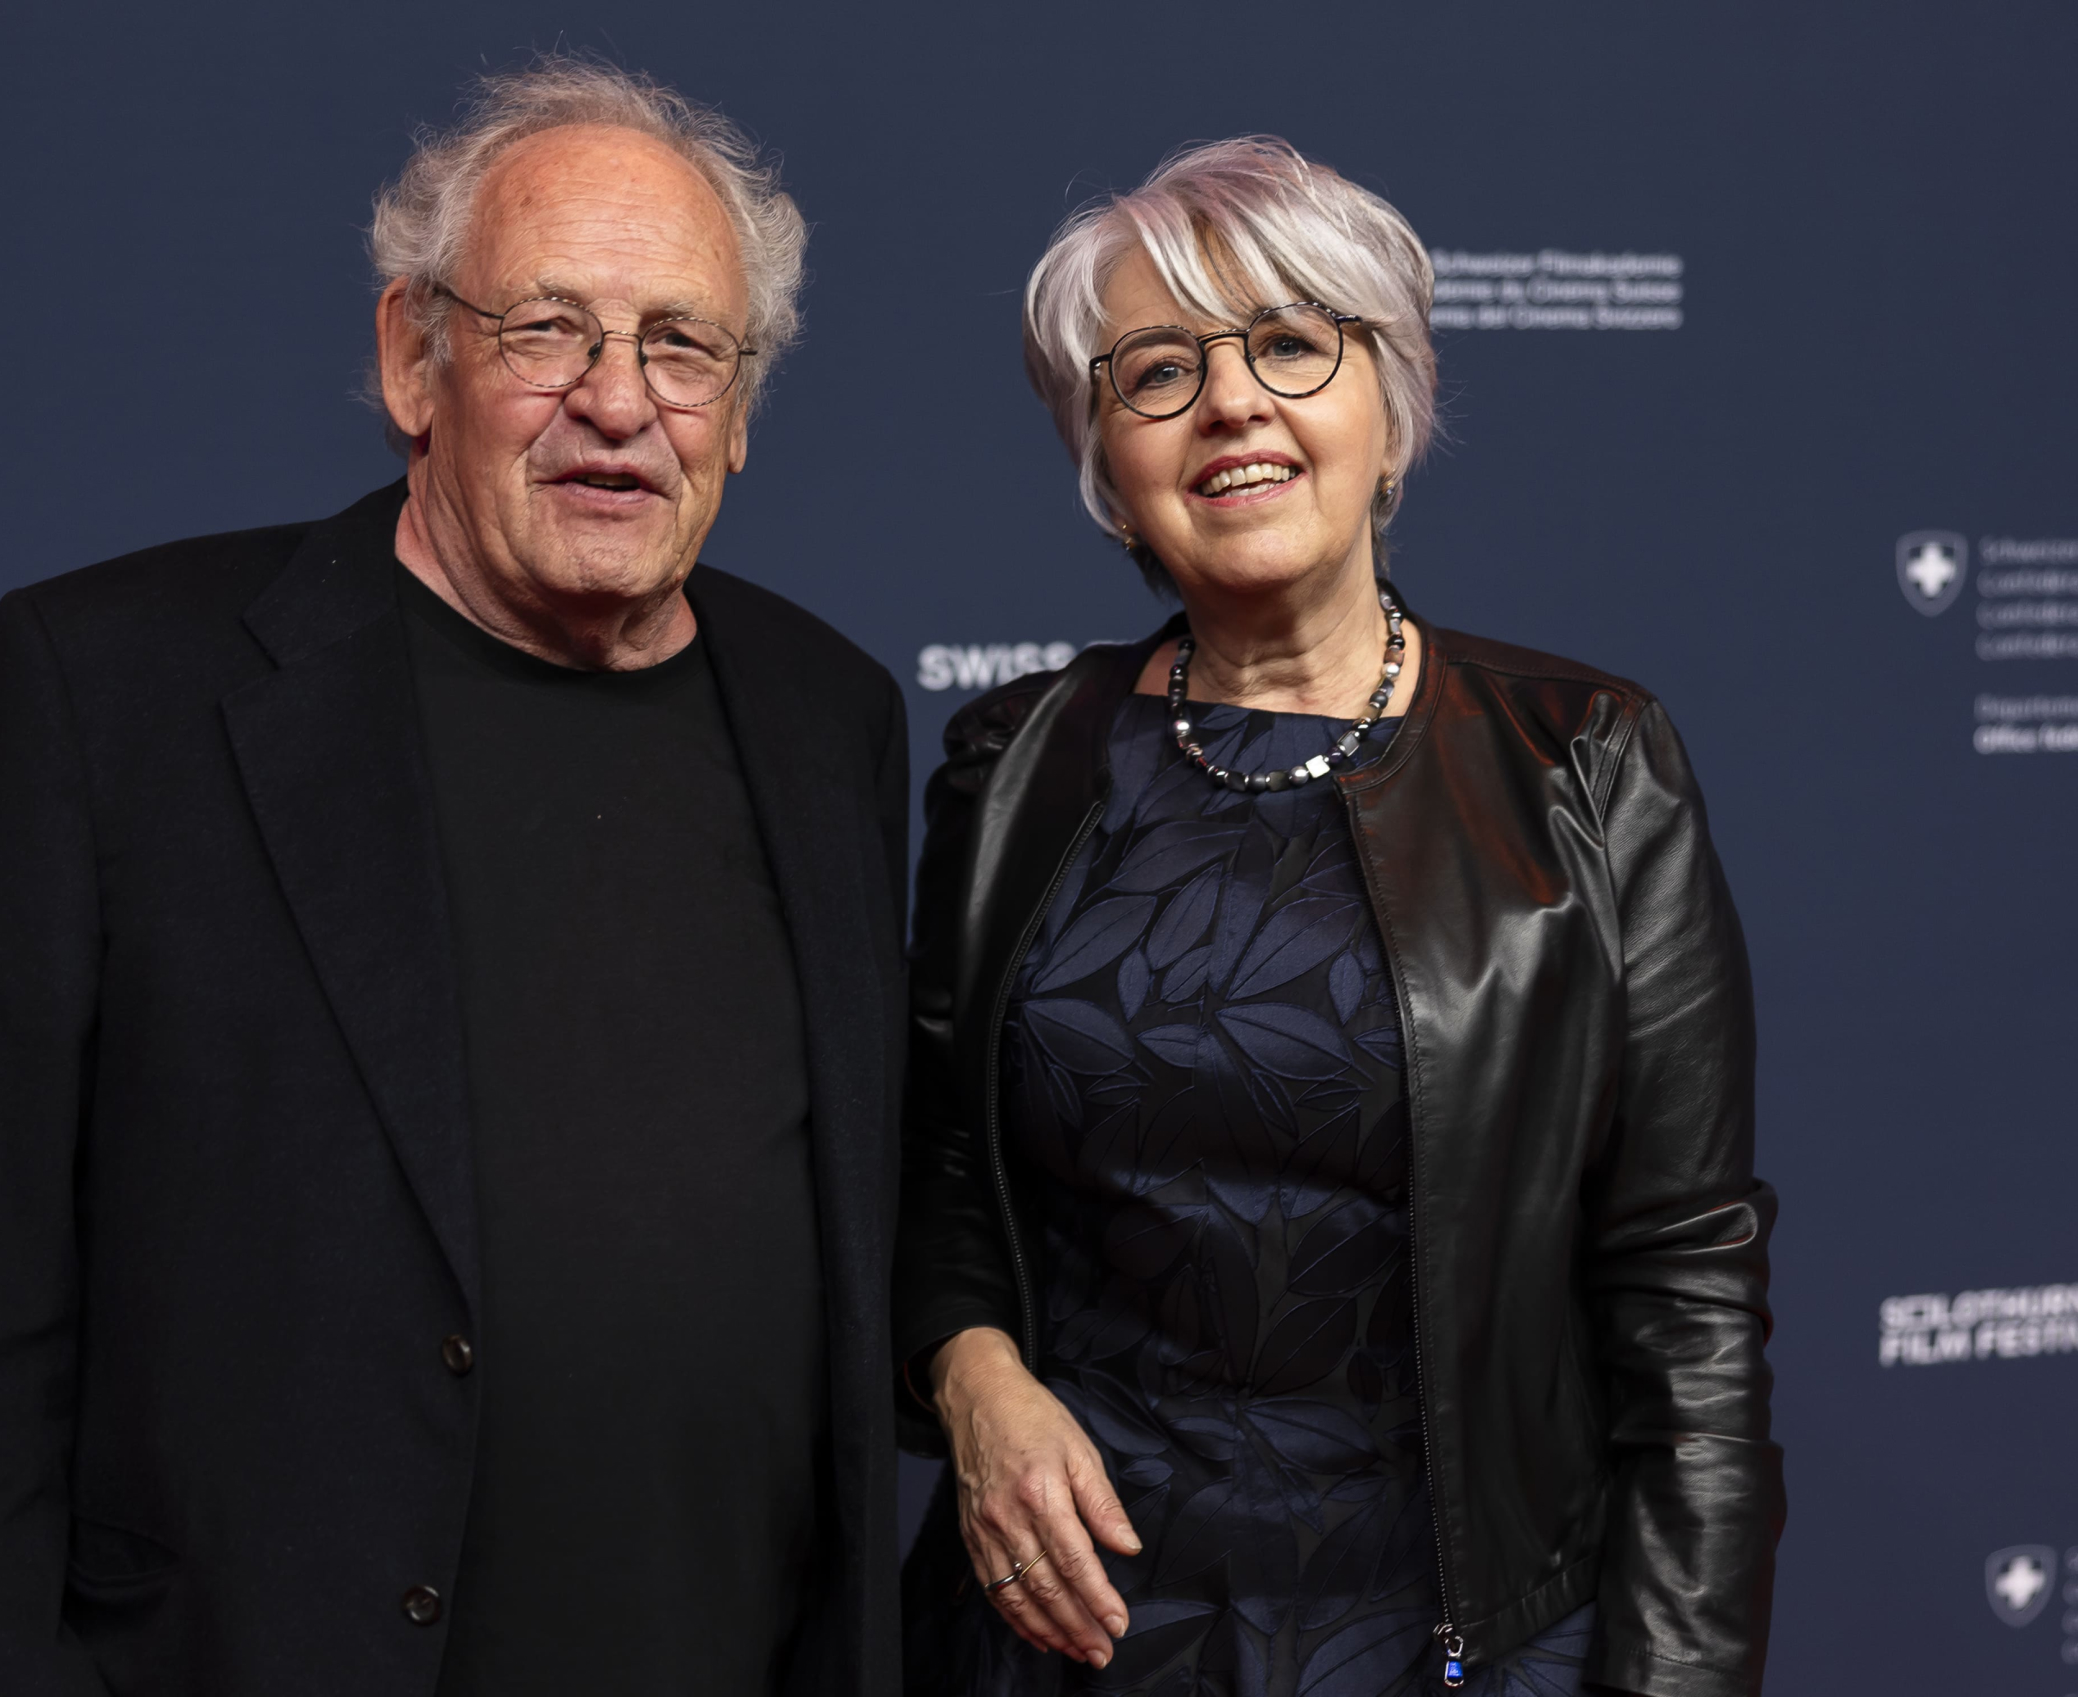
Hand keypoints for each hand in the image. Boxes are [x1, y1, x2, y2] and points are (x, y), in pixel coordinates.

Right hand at [930, 1327, 1141, 1666]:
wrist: (977, 1397)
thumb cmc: (1031, 1417)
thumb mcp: (1080, 1448)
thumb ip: (1103, 1503)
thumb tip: (1127, 1546)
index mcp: (1040, 1492)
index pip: (1074, 1559)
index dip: (1098, 1597)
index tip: (1118, 1623)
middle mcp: (1008, 1517)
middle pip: (1046, 1586)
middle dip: (1077, 1625)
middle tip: (1102, 1651)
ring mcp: (986, 1530)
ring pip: (1017, 1595)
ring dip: (1048, 1630)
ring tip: (1076, 1650)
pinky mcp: (972, 1536)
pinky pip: (993, 1587)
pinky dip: (1015, 1617)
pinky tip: (1037, 1633)